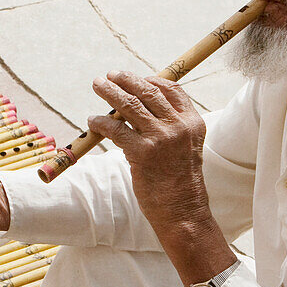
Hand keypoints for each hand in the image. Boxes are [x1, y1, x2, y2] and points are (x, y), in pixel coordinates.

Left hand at [87, 71, 209, 229]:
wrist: (183, 211)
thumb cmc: (180, 181)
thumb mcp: (185, 147)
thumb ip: (171, 125)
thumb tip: (141, 105)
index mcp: (193, 122)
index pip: (172, 89)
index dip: (151, 80)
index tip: (135, 78)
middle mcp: (178, 126)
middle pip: (147, 92)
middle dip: (125, 80)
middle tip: (109, 75)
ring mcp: (160, 138)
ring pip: (129, 105)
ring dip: (110, 92)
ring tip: (98, 85)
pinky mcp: (142, 153)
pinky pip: (116, 129)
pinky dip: (101, 122)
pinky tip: (93, 120)